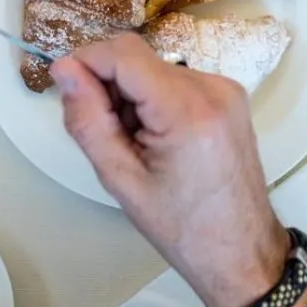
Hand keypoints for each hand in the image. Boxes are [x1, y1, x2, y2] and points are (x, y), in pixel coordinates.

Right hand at [51, 35, 306, 306]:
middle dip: (109, 83)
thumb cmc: (180, 227)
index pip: (124, 53)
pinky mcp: (229, 93)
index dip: (87, 60)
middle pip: (139, 58)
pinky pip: (177, 79)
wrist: (242, 252)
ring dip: (132, 94)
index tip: (63, 85)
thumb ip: (88, 120)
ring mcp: (225, 86)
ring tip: (135, 143)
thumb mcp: (122, 180)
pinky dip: (156, 98)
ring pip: (155, 67)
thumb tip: (64, 70)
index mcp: (186, 109)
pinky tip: (158, 138)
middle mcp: (211, 86)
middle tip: (103, 130)